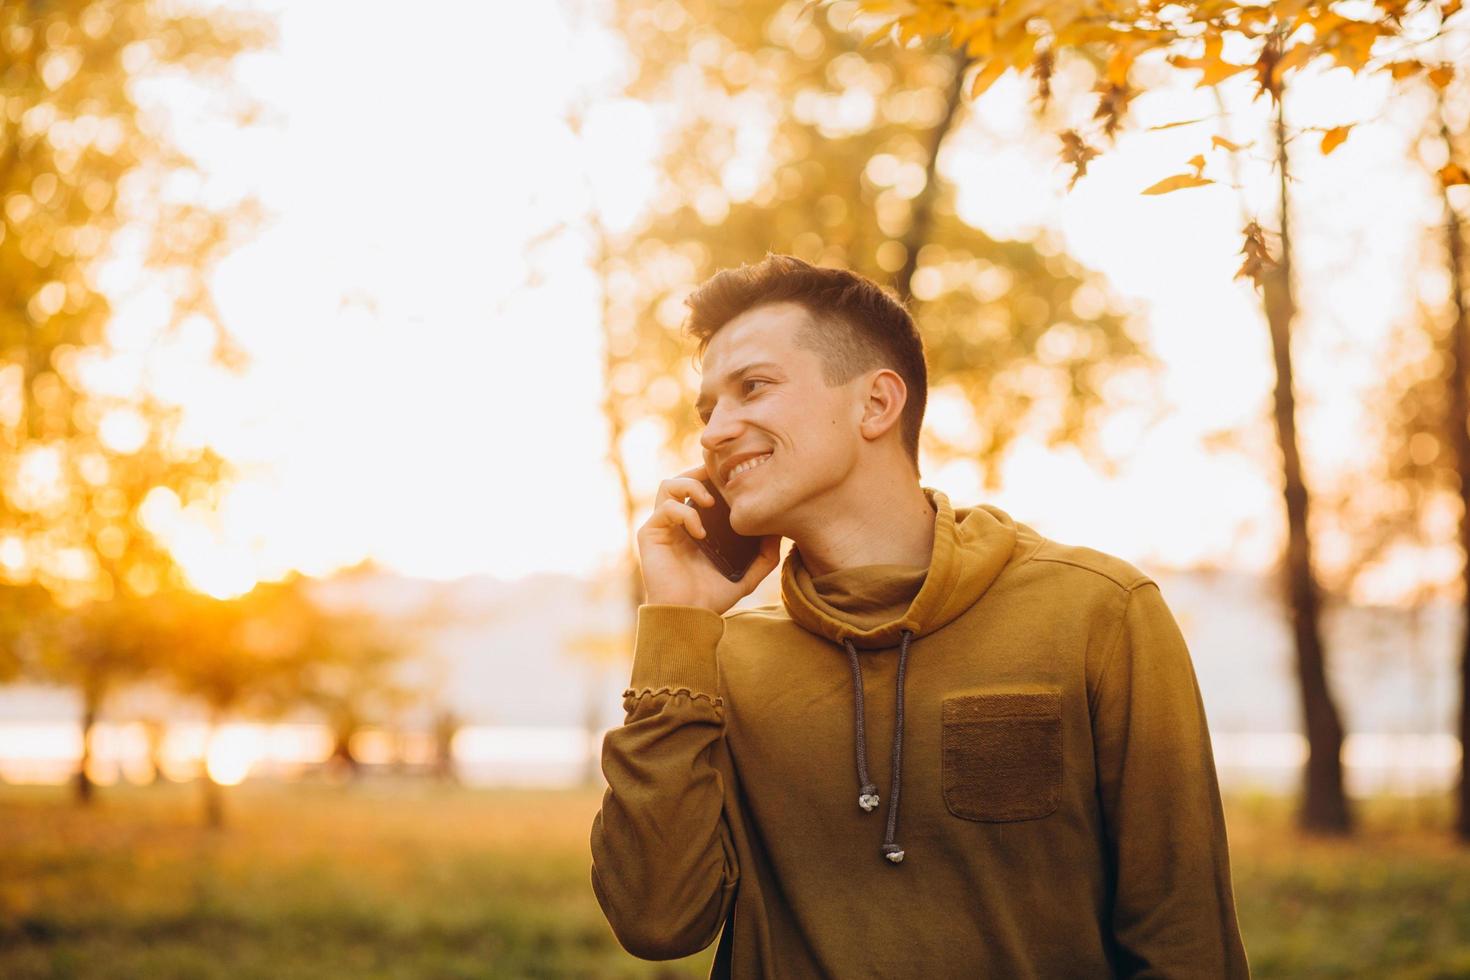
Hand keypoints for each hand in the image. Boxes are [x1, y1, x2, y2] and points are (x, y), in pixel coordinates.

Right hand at [637, 462, 782, 614]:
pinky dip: (685, 514)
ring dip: (690, 486)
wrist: (689, 616)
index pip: (701, 486)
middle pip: (684, 478)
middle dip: (702, 472)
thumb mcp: (748, 575)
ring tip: (710, 502)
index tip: (737, 477)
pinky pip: (665, 509)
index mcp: (696, 524)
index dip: (715, 476)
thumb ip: (764, 555)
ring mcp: (662, 526)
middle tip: (723, 480)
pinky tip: (700, 532)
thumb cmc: (713, 597)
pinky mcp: (650, 534)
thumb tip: (779, 532)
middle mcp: (677, 521)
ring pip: (668, 485)